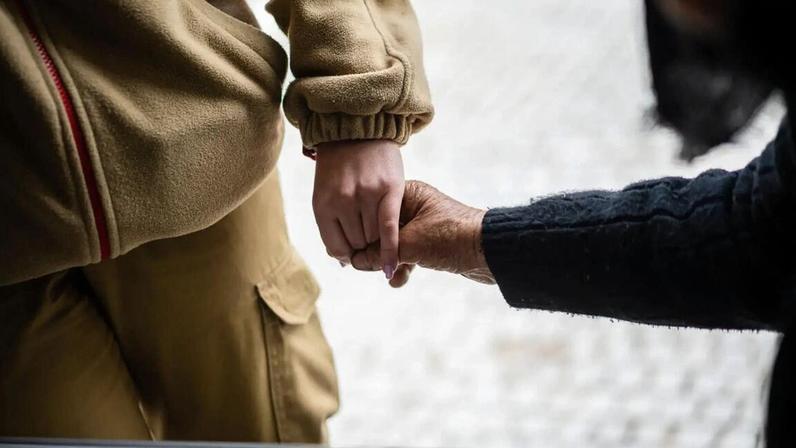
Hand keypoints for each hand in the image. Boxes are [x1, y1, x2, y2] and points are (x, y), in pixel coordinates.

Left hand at [313, 140, 403, 277]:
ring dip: (378, 241)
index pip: (336, 248)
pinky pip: (389, 228)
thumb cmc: (340, 166)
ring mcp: (366, 195)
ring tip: (382, 230)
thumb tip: (344, 262)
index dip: (348, 257)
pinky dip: (391, 251)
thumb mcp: (325, 193)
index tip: (356, 255)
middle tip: (373, 239)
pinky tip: (391, 267)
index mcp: (323, 205)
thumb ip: (332, 226)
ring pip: (374, 238)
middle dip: (365, 247)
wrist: (357, 130)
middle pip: (358, 244)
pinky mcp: (389, 189)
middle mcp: (343, 201)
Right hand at [351, 181, 494, 286]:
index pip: (372, 210)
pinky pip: (408, 254)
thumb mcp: (409, 244)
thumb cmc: (451, 237)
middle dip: (375, 252)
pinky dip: (403, 267)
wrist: (491, 251)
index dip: (361, 232)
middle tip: (368, 267)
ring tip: (388, 276)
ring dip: (389, 263)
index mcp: (407, 194)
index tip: (351, 251)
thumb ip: (379, 253)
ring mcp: (422, 224)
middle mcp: (413, 205)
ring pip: (393, 245)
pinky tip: (399, 280)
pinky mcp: (431, 243)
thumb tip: (355, 261)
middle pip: (380, 230)